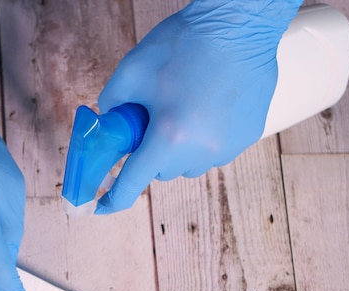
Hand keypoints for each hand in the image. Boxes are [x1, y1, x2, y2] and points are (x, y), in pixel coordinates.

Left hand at [95, 0, 301, 213]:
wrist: (238, 25)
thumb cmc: (183, 44)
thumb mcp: (130, 72)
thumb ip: (110, 106)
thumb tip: (108, 127)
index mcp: (169, 136)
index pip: (134, 182)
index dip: (114, 198)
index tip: (101, 207)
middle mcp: (200, 150)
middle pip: (161, 171)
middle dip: (150, 153)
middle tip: (151, 121)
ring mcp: (227, 147)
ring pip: (188, 164)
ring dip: (177, 148)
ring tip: (182, 109)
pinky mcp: (247, 138)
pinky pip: (212, 151)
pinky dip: (202, 138)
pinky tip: (205, 107)